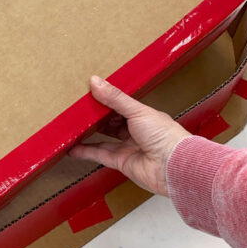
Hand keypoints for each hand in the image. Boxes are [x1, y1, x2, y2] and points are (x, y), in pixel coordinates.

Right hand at [68, 76, 190, 195]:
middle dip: (95, 117)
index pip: (120, 105)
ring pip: (103, 138)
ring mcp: (128, 147)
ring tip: (73, 128)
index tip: (88, 93)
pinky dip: (86, 152)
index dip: (105, 99)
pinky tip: (74, 148)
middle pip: (110, 122)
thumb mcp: (137, 111)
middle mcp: (136, 131)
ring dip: (88, 134)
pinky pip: (100, 155)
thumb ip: (114, 98)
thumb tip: (95, 81)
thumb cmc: (165, 136)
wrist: (173, 166)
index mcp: (144, 115)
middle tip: (78, 109)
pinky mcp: (121, 162)